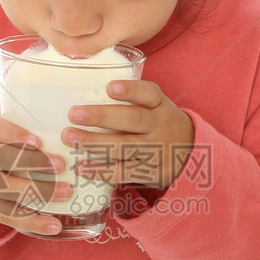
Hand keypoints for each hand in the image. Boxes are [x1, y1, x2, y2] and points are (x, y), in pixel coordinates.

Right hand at [0, 116, 69, 235]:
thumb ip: (17, 131)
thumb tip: (64, 136)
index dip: (13, 135)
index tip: (37, 141)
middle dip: (30, 162)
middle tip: (60, 165)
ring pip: (7, 189)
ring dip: (38, 192)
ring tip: (65, 191)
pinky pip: (10, 216)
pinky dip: (33, 222)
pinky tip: (54, 225)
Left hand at [61, 80, 193, 190]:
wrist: (190, 155)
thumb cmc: (158, 125)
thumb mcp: (154, 108)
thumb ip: (130, 101)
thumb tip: (81, 91)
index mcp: (159, 105)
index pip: (148, 94)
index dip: (130, 90)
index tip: (110, 87)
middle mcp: (159, 126)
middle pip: (132, 120)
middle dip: (102, 116)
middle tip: (74, 113)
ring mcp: (156, 150)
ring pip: (124, 147)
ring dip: (94, 142)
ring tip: (70, 137)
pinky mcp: (151, 172)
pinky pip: (123, 172)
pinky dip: (100, 170)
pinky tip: (81, 167)